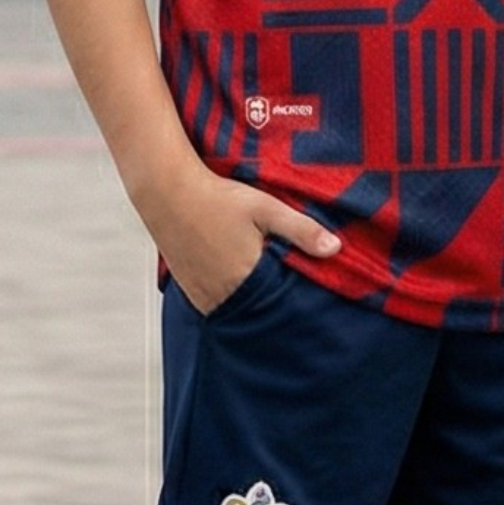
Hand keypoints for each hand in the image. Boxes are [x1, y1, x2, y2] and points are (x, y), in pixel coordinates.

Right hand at [142, 162, 339, 314]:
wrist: (167, 192)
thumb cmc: (217, 198)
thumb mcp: (265, 208)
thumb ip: (301, 230)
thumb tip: (335, 249)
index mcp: (246, 277)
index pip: (280, 304)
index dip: (294, 303)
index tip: (308, 303)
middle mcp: (222, 292)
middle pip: (257, 312)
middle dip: (272, 308)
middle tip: (288, 301)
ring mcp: (202, 294)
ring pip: (235, 312)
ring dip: (249, 306)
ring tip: (264, 295)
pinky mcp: (188, 290)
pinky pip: (214, 307)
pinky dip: (228, 302)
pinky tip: (237, 289)